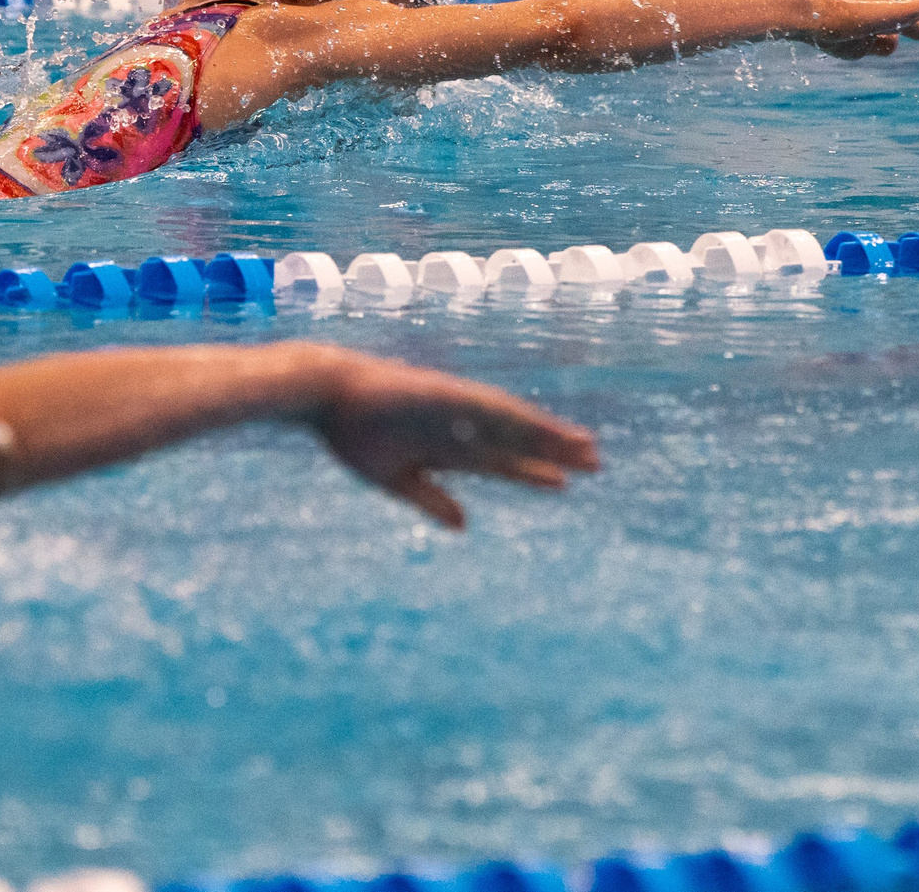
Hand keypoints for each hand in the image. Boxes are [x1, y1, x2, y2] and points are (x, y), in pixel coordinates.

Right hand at [305, 350, 598, 528]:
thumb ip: (431, 499)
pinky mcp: (441, 393)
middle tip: (596, 461)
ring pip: (511, 423)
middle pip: (515, 440)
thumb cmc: (352, 432)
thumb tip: (464, 525)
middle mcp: (457, 424)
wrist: (322, 395)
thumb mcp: (395, 478)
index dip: (531, 471)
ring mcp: (452, 407)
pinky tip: (541, 426)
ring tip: (584, 446)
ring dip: (546, 434)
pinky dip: (513, 417)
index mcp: (446, 445)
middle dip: (553, 451)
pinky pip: (484, 407)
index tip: (563, 483)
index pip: (498, 461)